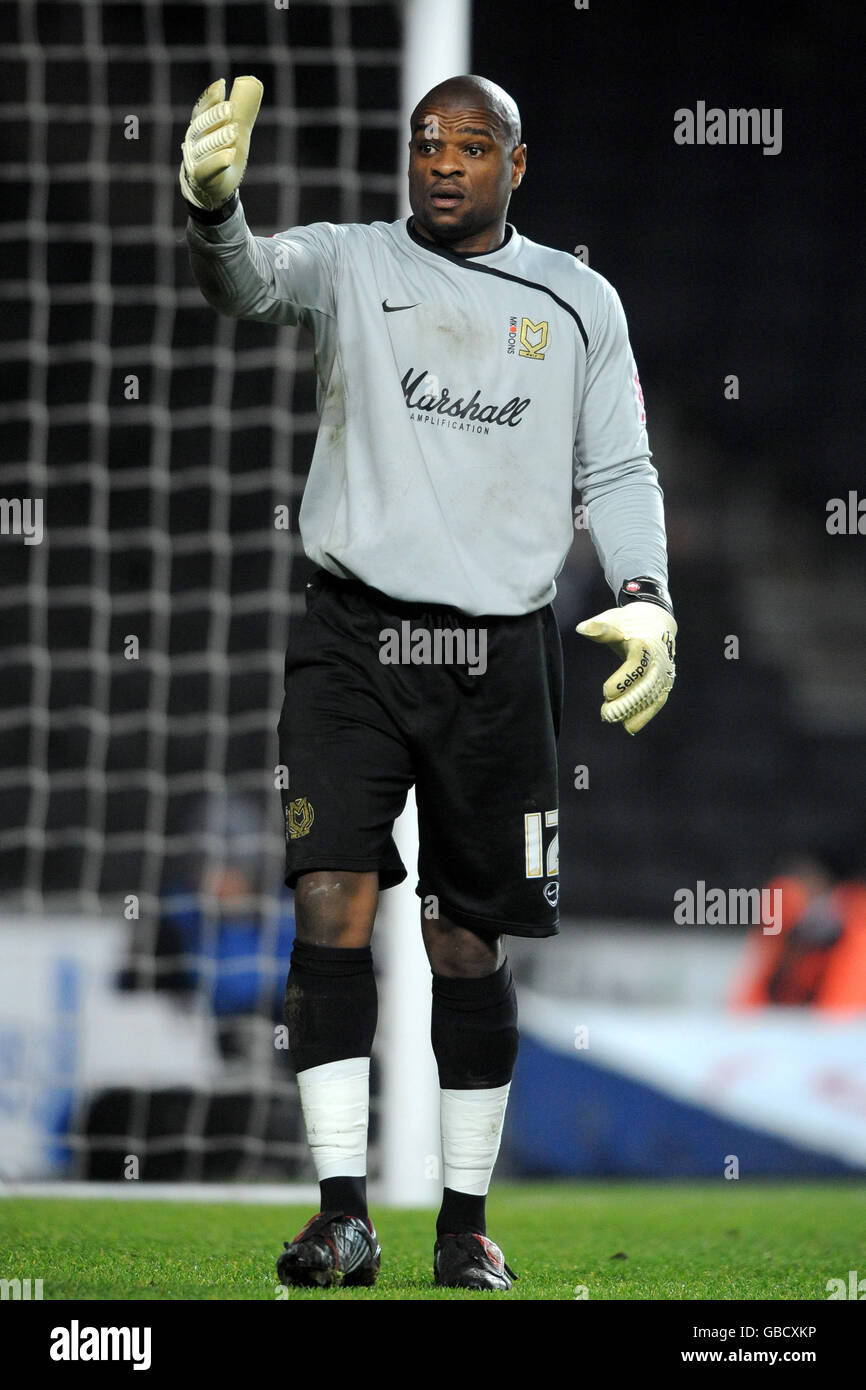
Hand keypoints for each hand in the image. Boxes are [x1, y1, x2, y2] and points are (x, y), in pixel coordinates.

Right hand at [179, 75, 262, 210]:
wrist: (213, 188)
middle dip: (216, 116)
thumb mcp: (235, 130)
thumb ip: (242, 110)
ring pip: (205, 147)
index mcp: (200, 127)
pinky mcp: (201, 178)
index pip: (202, 110)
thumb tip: (253, 83)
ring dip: (219, 138)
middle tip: (231, 108)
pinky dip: (219, 161)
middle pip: (202, 126)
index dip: (211, 98)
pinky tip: (230, 155)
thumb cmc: (224, 154)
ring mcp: (195, 160)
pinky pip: (208, 168)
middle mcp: (193, 142)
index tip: (222, 85)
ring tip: (234, 132)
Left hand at [576, 600, 675, 733]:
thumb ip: (600, 628)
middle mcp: (658, 660)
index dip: (623, 680)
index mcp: (645, 642)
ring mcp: (664, 672)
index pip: (638, 662)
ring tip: (612, 719)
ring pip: (651, 696)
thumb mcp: (614, 619)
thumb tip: (582, 628)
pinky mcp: (665, 681)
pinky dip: (645, 714)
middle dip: (627, 702)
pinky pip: (657, 700)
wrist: (656, 622)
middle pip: (645, 684)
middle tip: (606, 714)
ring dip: (633, 710)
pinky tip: (629, 727)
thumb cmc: (629, 621)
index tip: (605, 693)